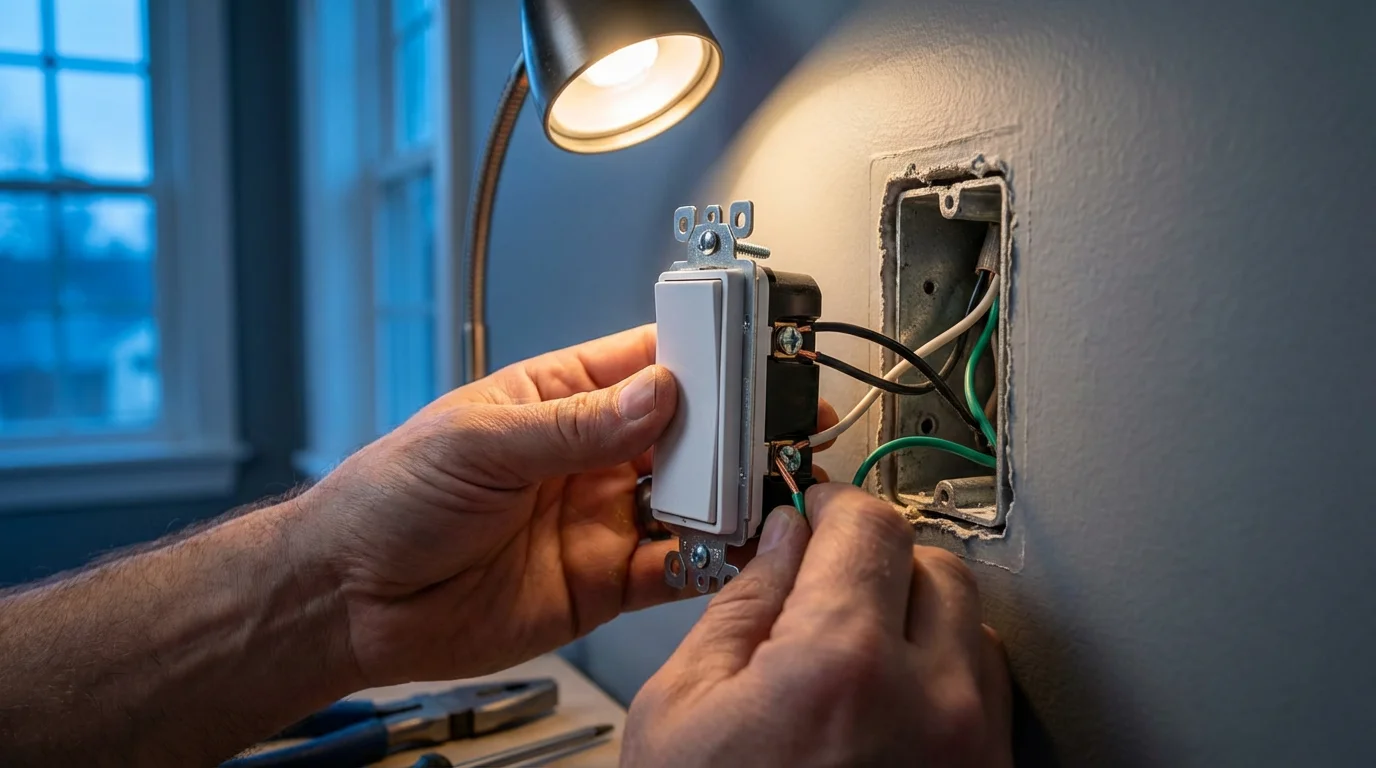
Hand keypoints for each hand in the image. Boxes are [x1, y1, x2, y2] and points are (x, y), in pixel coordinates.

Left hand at [295, 325, 836, 686]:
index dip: (703, 355)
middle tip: (774, 427)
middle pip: (687, 431)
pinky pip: (674, 568)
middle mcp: (590, 455)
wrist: (348, 601)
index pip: (648, 361)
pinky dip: (710, 561)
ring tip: (762, 487)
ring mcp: (601, 518)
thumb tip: (655, 394)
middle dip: (732, 429)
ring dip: (728, 495)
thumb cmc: (389, 500)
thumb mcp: (477, 444)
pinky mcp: (604, 582)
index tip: (750, 353)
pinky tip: (729, 549)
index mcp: (558, 398)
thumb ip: (571, 426)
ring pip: (691, 499)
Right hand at [622, 484, 1011, 767]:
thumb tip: (779, 542)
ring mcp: (970, 752)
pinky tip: (884, 698)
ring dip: (915, 614)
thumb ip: (740, 606)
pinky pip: (985, 692)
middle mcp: (929, 705)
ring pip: (971, 623)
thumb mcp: (682, 709)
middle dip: (875, 557)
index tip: (816, 507)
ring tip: (852, 647)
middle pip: (932, 562)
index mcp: (840, 667)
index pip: (869, 524)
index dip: (832, 502)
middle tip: (825, 578)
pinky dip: (941, 673)